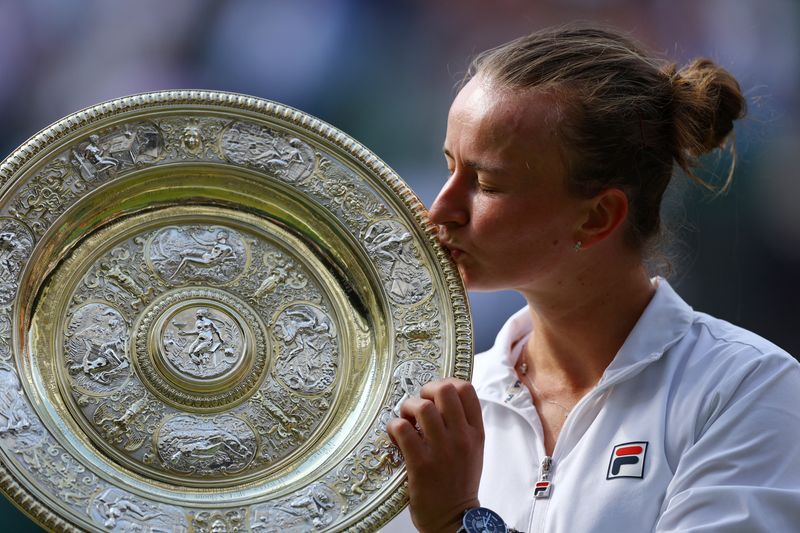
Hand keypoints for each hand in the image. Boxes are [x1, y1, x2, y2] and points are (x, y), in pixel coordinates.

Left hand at [387, 378, 483, 532]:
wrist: (454, 519)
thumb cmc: (459, 483)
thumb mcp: (472, 450)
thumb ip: (461, 425)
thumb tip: (440, 399)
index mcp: (475, 433)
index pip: (467, 390)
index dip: (447, 382)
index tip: (435, 393)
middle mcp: (461, 438)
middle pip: (444, 390)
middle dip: (425, 390)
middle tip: (418, 405)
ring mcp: (441, 450)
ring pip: (422, 407)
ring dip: (407, 408)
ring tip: (406, 422)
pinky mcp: (420, 463)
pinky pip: (402, 429)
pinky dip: (394, 427)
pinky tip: (396, 437)